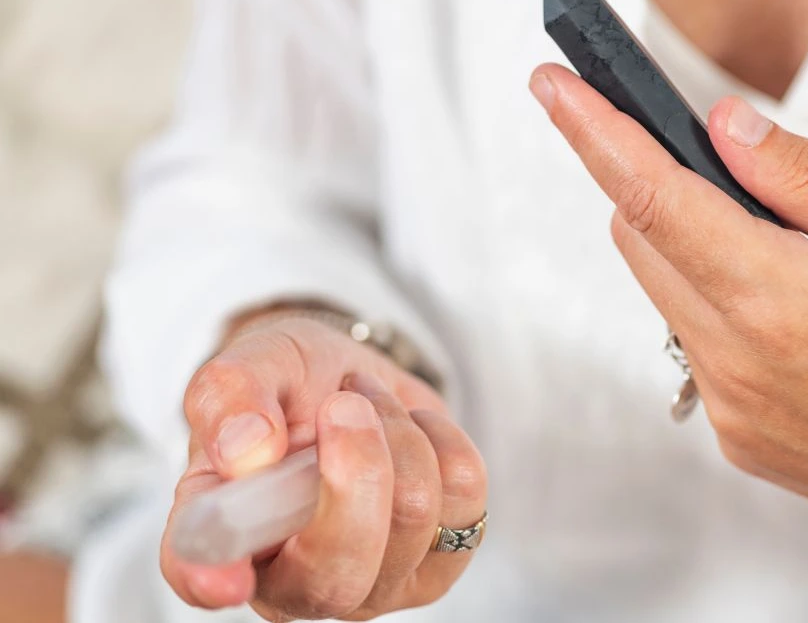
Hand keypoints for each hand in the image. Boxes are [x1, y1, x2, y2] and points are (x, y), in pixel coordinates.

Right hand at [162, 309, 486, 619]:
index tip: (225, 577)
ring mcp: (371, 584)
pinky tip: (410, 432)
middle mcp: (293, 579)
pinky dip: (442, 440)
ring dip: (397, 431)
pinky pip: (467, 500)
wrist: (355, 382)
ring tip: (367, 404)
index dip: (209, 579)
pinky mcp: (436, 566)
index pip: (201, 576)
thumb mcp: (255, 362)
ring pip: (413, 518)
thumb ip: (233, 393)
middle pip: (337, 571)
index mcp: (224, 534)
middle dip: (357, 469)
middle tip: (345, 404)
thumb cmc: (290, 384)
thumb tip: (247, 449)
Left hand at [531, 63, 807, 572]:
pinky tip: (788, 323)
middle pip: (641, 240)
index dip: (595, 133)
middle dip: (656, 189)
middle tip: (721, 175)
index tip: (555, 87)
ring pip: (664, 293)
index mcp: (776, 298)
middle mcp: (732, 357)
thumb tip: (723, 129)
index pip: (652, 196)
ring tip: (783, 258)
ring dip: (692, 253)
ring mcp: (726, 405)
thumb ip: (806, 181)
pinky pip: (692, 348)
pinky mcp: (733, 435)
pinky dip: (716, 312)